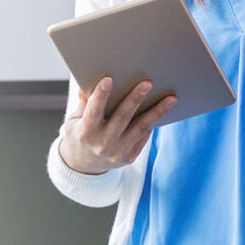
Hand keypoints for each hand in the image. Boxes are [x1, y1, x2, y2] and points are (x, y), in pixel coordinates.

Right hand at [57, 77, 176, 174]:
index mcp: (85, 132)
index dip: (101, 95)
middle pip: (122, 118)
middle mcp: (102, 144)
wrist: (84, 165)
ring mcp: (117, 152)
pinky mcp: (129, 157)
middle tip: (147, 83)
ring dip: (157, 112)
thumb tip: (87, 81)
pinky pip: (143, 137)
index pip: (93, 111)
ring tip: (170, 98)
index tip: (108, 79)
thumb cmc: (79, 136)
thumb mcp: (73, 121)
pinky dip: (152, 123)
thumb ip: (83, 103)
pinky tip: (162, 110)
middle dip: (135, 99)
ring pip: (140, 128)